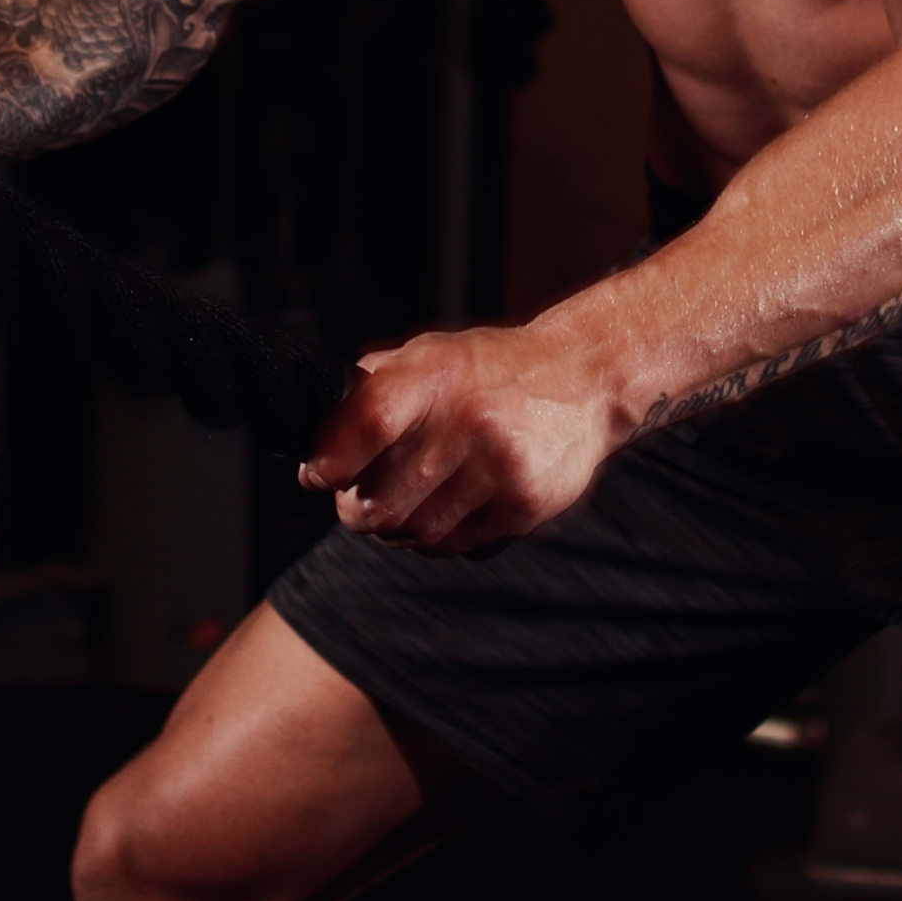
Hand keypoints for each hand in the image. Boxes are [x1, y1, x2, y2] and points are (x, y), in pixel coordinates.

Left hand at [299, 321, 626, 554]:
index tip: (319, 476)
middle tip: (355, 502)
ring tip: (400, 508)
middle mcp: (468, 419)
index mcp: (435, 374)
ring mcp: (500, 466)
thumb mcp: (430, 354)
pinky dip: (438, 541)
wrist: (585, 378)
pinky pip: (459, 546)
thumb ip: (373, 386)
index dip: (330, 462)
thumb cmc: (492, 369)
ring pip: (418, 532)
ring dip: (396, 531)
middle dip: (356, 510)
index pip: (366, 425)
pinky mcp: (525, 504)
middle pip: (382, 499)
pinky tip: (443, 514)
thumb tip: (316, 436)